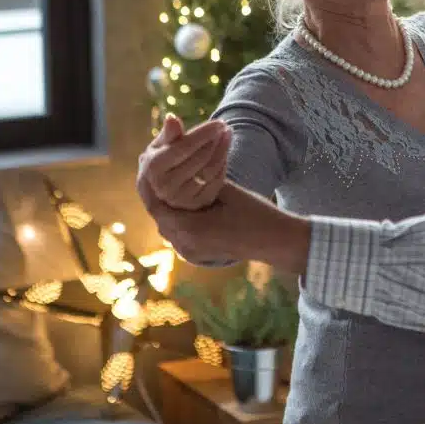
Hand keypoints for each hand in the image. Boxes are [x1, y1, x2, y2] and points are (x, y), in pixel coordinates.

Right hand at [137, 114, 230, 210]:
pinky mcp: (198, 204)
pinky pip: (217, 181)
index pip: (184, 147)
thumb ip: (169, 133)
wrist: (164, 185)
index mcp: (153, 169)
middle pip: (199, 159)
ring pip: (210, 170)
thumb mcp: (161, 145)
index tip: (219, 122)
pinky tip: (226, 149)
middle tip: (224, 126)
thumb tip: (172, 118)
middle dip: (215, 140)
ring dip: (222, 150)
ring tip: (228, 134)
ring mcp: (182, 198)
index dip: (203, 134)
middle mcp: (166, 187)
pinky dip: (224, 163)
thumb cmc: (162, 158)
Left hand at [140, 179, 310, 271]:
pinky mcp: (198, 254)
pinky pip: (179, 234)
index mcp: (190, 228)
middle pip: (161, 216)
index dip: (149, 187)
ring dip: (168, 208)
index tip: (147, 170)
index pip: (156, 205)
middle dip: (158, 196)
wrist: (277, 241)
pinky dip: (179, 219)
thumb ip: (198, 183)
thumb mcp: (225, 192)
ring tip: (167, 188)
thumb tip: (180, 169)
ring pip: (169, 226)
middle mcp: (185, 244)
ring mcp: (191, 252)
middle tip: (155, 175)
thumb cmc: (256, 213)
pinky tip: (184, 205)